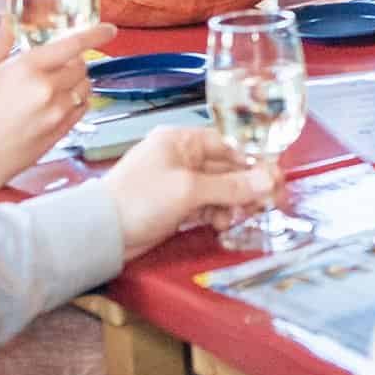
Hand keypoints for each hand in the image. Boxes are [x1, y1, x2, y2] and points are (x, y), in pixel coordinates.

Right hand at [0, 18, 118, 184]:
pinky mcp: (64, 129)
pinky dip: (76, 100)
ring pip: (85, 85)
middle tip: (54, 66)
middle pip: (81, 64)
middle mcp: (48, 88)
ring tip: (52, 86)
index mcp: (28, 68)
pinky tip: (57, 103)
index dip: (95, 34)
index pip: (73, 44)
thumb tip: (8, 20)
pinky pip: (83, 106)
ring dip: (76, 81)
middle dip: (72, 61)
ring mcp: (59, 111)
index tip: (109, 29)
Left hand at [102, 126, 278, 260]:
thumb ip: (231, 186)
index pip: (228, 144)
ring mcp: (178, 182)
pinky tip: (222, 223)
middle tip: (269, 202)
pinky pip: (207, 204)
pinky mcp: (175, 204)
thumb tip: (268, 180)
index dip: (254, 161)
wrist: (100, 233)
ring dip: (234, 202)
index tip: (274, 177)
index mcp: (180, 141)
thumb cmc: (136, 200)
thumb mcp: (188, 190)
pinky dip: (218, 213)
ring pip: (219, 188)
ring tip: (241, 216)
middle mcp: (181, 157)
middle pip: (226, 167)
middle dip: (247, 185)